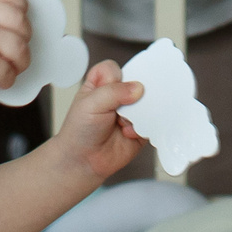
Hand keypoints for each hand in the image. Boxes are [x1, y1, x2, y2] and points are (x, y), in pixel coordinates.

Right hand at [0, 0, 30, 97]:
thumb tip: (15, 21)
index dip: (22, 11)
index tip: (19, 24)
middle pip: (21, 23)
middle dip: (23, 40)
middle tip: (15, 53)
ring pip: (20, 48)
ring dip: (21, 62)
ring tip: (11, 68)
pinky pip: (9, 72)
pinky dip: (7, 80)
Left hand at [46, 61, 146, 181]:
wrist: (83, 161)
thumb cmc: (79, 132)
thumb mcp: (90, 104)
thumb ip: (113, 92)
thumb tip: (138, 88)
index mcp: (101, 85)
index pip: (114, 69)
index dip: (116, 76)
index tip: (115, 85)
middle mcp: (117, 97)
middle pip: (136, 83)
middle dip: (134, 95)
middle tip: (128, 104)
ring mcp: (130, 112)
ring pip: (147, 103)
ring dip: (139, 113)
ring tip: (124, 122)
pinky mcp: (141, 129)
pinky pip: (153, 122)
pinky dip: (144, 127)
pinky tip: (128, 133)